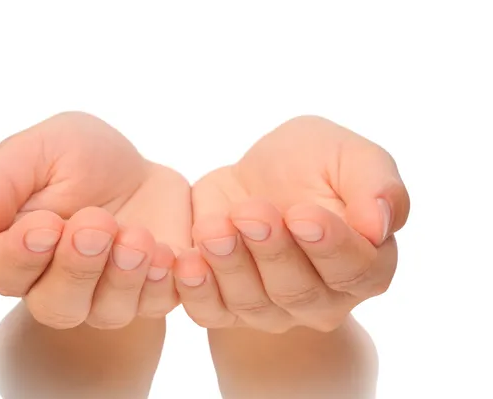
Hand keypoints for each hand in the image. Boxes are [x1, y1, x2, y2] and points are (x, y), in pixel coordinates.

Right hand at [0, 112, 190, 328]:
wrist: (137, 170)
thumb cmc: (78, 158)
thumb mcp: (38, 149)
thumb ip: (0, 180)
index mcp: (19, 250)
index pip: (6, 271)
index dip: (22, 254)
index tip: (47, 224)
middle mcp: (58, 284)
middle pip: (56, 305)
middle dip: (77, 268)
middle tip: (96, 225)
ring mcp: (107, 295)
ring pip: (107, 311)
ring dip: (122, 277)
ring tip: (136, 236)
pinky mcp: (151, 292)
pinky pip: (156, 304)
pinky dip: (161, 283)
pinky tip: (167, 252)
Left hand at [174, 116, 409, 332]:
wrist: (253, 180)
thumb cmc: (308, 164)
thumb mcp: (348, 155)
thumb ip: (376, 184)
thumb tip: (380, 224)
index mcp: (365, 263)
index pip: (355, 269)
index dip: (329, 246)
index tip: (302, 215)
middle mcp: (323, 298)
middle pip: (299, 292)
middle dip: (272, 252)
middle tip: (251, 213)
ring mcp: (274, 309)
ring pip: (253, 303)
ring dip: (231, 265)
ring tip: (214, 228)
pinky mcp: (228, 307)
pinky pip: (212, 311)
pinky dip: (197, 291)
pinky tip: (185, 261)